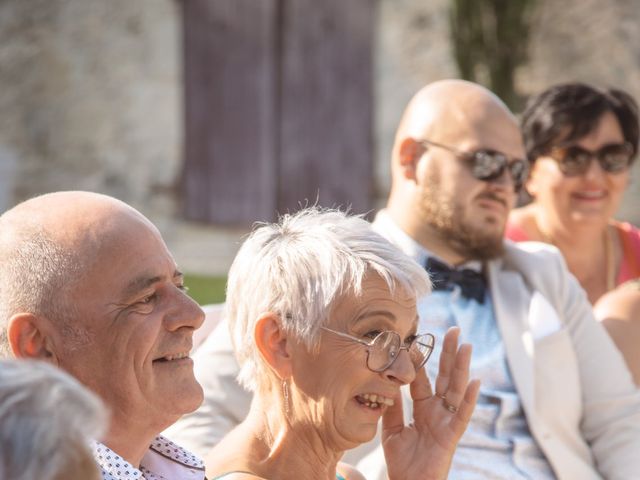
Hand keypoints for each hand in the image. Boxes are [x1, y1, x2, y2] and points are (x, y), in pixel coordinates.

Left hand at [381, 326, 479, 479]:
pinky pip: (461, 416)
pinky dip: (468, 399)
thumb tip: (385, 381)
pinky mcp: (451, 436)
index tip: (418, 338)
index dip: (421, 360)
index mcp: (422, 407)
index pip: (422, 378)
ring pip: (455, 390)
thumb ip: (392, 407)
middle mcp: (437, 411)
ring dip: (461, 368)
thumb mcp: (391, 430)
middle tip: (453, 330)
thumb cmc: (401, 462)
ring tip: (465, 345)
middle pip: (444, 377)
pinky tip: (475, 381)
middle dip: (448, 354)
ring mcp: (446, 421)